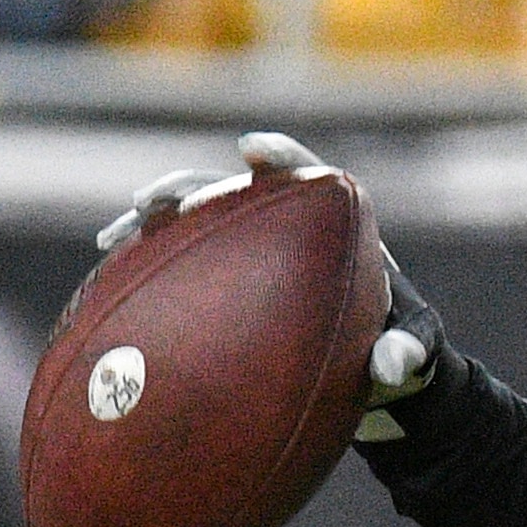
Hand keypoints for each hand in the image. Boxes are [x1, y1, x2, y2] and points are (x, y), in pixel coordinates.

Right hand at [97, 131, 442, 436]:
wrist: (369, 376)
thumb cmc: (399, 351)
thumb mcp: (415, 355)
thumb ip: (408, 354)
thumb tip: (393, 368)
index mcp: (338, 229)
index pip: (309, 178)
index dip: (282, 156)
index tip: (253, 150)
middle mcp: (288, 229)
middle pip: (237, 193)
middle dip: (196, 190)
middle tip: (157, 202)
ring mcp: (250, 250)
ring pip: (198, 218)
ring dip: (158, 217)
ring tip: (121, 232)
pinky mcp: (221, 277)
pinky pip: (178, 257)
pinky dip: (145, 255)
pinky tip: (110, 267)